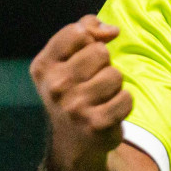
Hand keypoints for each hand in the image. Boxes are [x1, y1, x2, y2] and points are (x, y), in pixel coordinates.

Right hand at [30, 15, 133, 170]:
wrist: (74, 141)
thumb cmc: (74, 90)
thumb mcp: (68, 58)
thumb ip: (85, 30)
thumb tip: (111, 30)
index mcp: (43, 66)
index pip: (77, 32)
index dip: (90, 39)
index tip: (87, 53)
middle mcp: (55, 86)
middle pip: (100, 52)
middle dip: (103, 65)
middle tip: (92, 83)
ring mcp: (74, 107)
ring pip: (116, 75)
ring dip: (114, 86)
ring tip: (100, 98)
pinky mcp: (96, 124)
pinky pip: (126, 98)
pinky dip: (124, 104)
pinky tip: (109, 112)